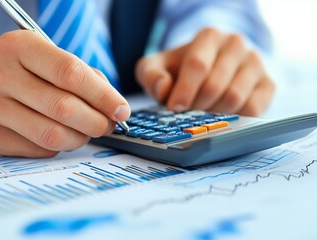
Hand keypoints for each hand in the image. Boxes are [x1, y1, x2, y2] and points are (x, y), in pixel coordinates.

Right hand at [0, 30, 129, 157]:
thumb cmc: (30, 71)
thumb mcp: (55, 59)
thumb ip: (88, 79)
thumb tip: (117, 110)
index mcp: (19, 46)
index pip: (70, 74)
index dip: (103, 96)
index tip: (122, 111)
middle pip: (63, 108)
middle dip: (96, 122)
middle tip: (107, 125)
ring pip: (52, 135)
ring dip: (80, 138)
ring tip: (86, 131)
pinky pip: (40, 149)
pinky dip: (59, 146)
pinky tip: (58, 134)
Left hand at [136, 28, 274, 115]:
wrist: (211, 68)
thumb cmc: (181, 69)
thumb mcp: (157, 67)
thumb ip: (151, 75)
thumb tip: (163, 89)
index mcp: (209, 37)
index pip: (197, 65)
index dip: (184, 91)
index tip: (174, 108)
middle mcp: (236, 45)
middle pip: (215, 85)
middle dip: (196, 106)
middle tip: (187, 114)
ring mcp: (255, 64)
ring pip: (234, 98)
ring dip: (213, 114)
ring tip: (203, 114)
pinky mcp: (268, 84)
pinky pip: (253, 109)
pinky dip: (235, 119)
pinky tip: (222, 117)